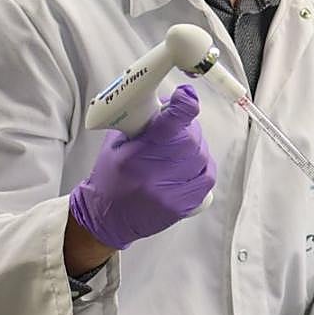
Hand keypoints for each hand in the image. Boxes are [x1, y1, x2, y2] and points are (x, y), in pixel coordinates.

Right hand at [69, 85, 215, 249]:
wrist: (106, 219)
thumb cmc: (111, 176)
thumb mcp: (116, 143)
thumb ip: (141, 121)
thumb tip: (170, 101)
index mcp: (133, 155)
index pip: (167, 125)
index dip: (183, 106)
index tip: (186, 95)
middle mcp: (152, 174)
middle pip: (190, 138)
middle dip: (188, 128)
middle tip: (178, 129)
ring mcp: (169, 193)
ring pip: (202, 156)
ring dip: (196, 148)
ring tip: (179, 151)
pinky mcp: (182, 207)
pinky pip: (207, 176)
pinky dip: (202, 165)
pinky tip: (189, 165)